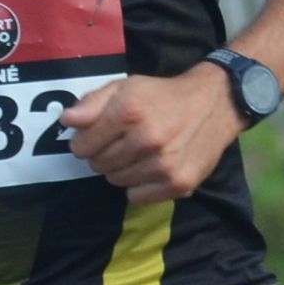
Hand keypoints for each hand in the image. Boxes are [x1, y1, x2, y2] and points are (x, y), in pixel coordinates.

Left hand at [62, 68, 239, 204]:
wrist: (216, 104)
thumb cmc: (164, 96)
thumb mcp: (127, 87)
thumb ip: (93, 103)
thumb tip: (67, 121)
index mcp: (129, 111)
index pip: (82, 146)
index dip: (84, 141)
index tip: (96, 136)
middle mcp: (147, 139)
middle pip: (97, 165)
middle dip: (102, 154)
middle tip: (121, 142)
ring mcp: (164, 165)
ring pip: (115, 181)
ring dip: (120, 169)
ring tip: (138, 153)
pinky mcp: (178, 184)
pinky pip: (136, 197)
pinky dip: (138, 185)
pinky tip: (151, 167)